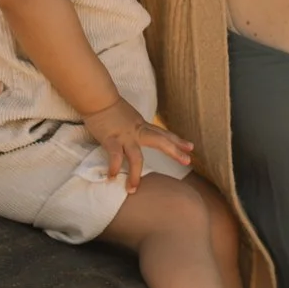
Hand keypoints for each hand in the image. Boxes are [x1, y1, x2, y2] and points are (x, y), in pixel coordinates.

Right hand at [80, 98, 194, 192]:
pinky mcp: (111, 139)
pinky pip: (114, 156)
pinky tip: (112, 177)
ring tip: (133, 189)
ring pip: (136, 157)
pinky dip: (114, 167)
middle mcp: (137, 131)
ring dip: (135, 174)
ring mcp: (125, 136)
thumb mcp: (129, 117)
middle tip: (187, 161)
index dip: (177, 141)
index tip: (191, 148)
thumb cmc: (110, 107)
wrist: (98, 98)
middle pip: (160, 141)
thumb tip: (135, 135)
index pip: (163, 134)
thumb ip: (134, 127)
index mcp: (141, 126)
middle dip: (174, 151)